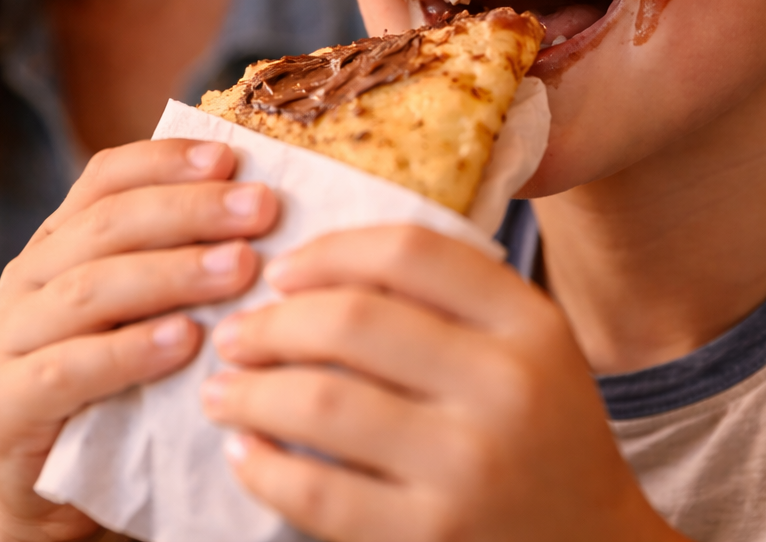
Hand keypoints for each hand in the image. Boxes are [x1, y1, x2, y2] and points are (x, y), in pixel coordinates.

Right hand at [0, 139, 277, 541]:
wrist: (59, 491)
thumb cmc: (126, 385)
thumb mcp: (153, 311)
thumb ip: (187, 258)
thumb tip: (269, 204)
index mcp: (61, 241)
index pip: (106, 177)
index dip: (166, 162)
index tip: (232, 158)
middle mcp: (28, 278)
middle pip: (107, 225)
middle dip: (190, 211)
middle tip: (260, 210)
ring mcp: (9, 340)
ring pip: (88, 290)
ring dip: (171, 273)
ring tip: (239, 268)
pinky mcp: (7, 404)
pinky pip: (66, 369)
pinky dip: (128, 351)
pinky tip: (184, 340)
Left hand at [200, 226, 685, 541]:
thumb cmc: (542, 434)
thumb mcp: (530, 347)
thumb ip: (454, 297)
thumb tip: (318, 261)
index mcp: (529, 321)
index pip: (409, 251)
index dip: (327, 251)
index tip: (281, 271)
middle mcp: (504, 386)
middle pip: (352, 320)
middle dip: (270, 323)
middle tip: (235, 334)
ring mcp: (467, 466)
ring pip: (321, 403)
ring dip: (251, 391)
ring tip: (223, 388)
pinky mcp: (429, 535)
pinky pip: (316, 491)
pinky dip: (263, 467)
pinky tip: (245, 451)